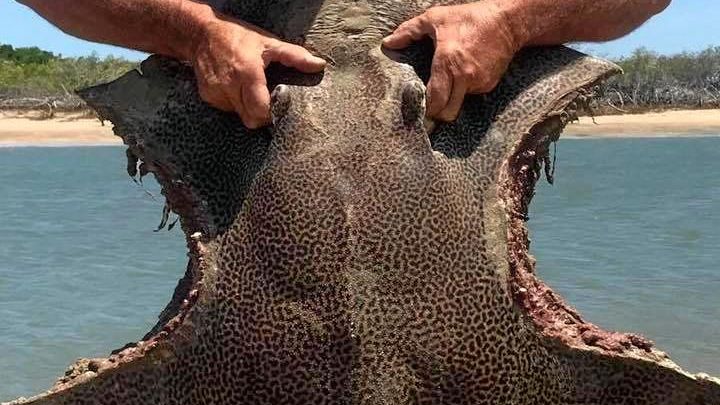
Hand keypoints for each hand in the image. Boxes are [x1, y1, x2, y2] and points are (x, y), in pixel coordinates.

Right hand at [190, 16, 325, 127]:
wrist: (201, 34)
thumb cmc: (237, 36)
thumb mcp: (268, 42)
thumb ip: (295, 55)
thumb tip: (319, 65)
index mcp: (247, 73)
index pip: (261, 110)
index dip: (272, 113)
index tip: (279, 106)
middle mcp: (229, 85)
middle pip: (250, 119)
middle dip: (262, 115)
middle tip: (269, 102)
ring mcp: (216, 93)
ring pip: (239, 115)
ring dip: (248, 108)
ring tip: (251, 90)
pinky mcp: (208, 96)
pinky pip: (227, 108)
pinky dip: (235, 103)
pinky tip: (236, 88)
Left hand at [383, 2, 522, 120]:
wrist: (507, 21)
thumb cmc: (469, 18)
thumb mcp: (435, 18)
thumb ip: (408, 31)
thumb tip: (388, 43)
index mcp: (447, 62)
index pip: (435, 99)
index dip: (425, 109)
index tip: (418, 108)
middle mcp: (464, 77)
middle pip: (447, 113)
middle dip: (437, 114)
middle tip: (430, 107)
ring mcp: (478, 83)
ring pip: (459, 104)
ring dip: (451, 99)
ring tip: (448, 83)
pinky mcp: (489, 85)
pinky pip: (471, 94)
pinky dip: (465, 89)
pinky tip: (464, 74)